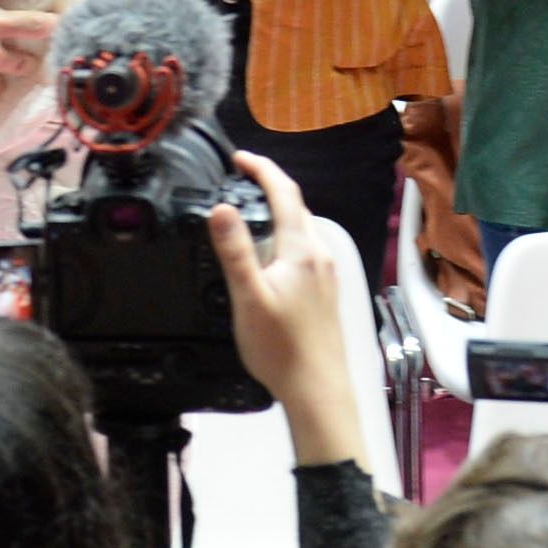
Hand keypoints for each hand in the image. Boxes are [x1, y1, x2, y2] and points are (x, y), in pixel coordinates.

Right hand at [202, 148, 362, 463]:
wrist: (317, 389)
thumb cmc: (283, 349)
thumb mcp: (249, 297)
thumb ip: (235, 250)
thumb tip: (220, 208)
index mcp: (301, 251)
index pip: (284, 192)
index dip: (261, 168)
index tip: (239, 158)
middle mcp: (320, 256)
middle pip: (297, 206)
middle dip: (269, 185)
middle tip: (240, 178)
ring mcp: (326, 274)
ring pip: (303, 228)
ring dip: (279, 210)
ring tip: (251, 209)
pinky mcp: (325, 291)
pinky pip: (306, 248)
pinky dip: (286, 234)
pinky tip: (271, 253)